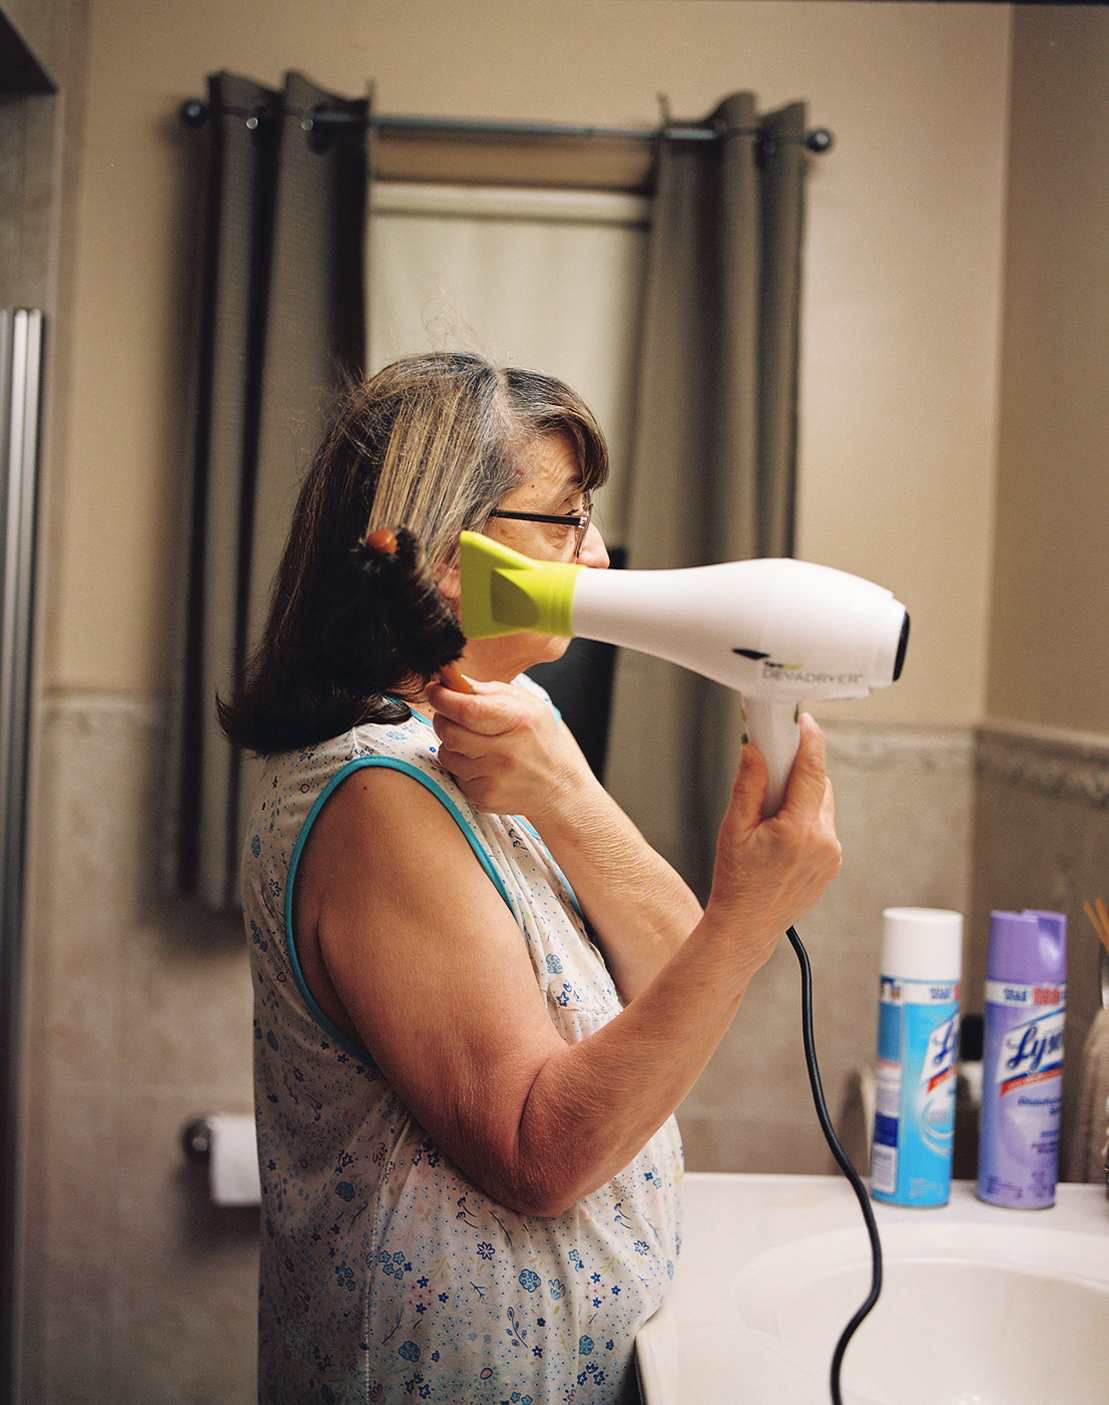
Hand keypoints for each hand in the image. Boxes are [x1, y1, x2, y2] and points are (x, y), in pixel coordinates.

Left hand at [426, 676, 592, 817]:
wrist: (558, 787)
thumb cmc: (539, 739)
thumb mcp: (526, 705)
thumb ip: (487, 690)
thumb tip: (448, 677)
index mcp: (519, 721)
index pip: (468, 709)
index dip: (442, 698)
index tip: (434, 690)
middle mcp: (507, 752)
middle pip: (450, 732)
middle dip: (442, 718)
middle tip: (451, 714)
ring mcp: (495, 778)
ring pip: (447, 754)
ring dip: (450, 743)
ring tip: (471, 741)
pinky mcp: (484, 797)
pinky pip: (454, 775)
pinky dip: (459, 765)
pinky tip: (480, 763)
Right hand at [704, 712, 840, 978]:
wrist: (747, 927)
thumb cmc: (736, 882)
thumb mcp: (733, 828)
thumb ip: (748, 785)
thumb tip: (755, 750)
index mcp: (798, 830)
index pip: (812, 769)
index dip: (808, 739)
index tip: (802, 720)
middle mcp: (824, 841)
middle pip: (819, 784)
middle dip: (796, 772)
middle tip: (769, 773)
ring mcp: (832, 854)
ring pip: (822, 805)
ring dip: (801, 797)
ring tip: (770, 815)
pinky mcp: (833, 864)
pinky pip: (823, 826)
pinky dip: (806, 819)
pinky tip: (781, 835)